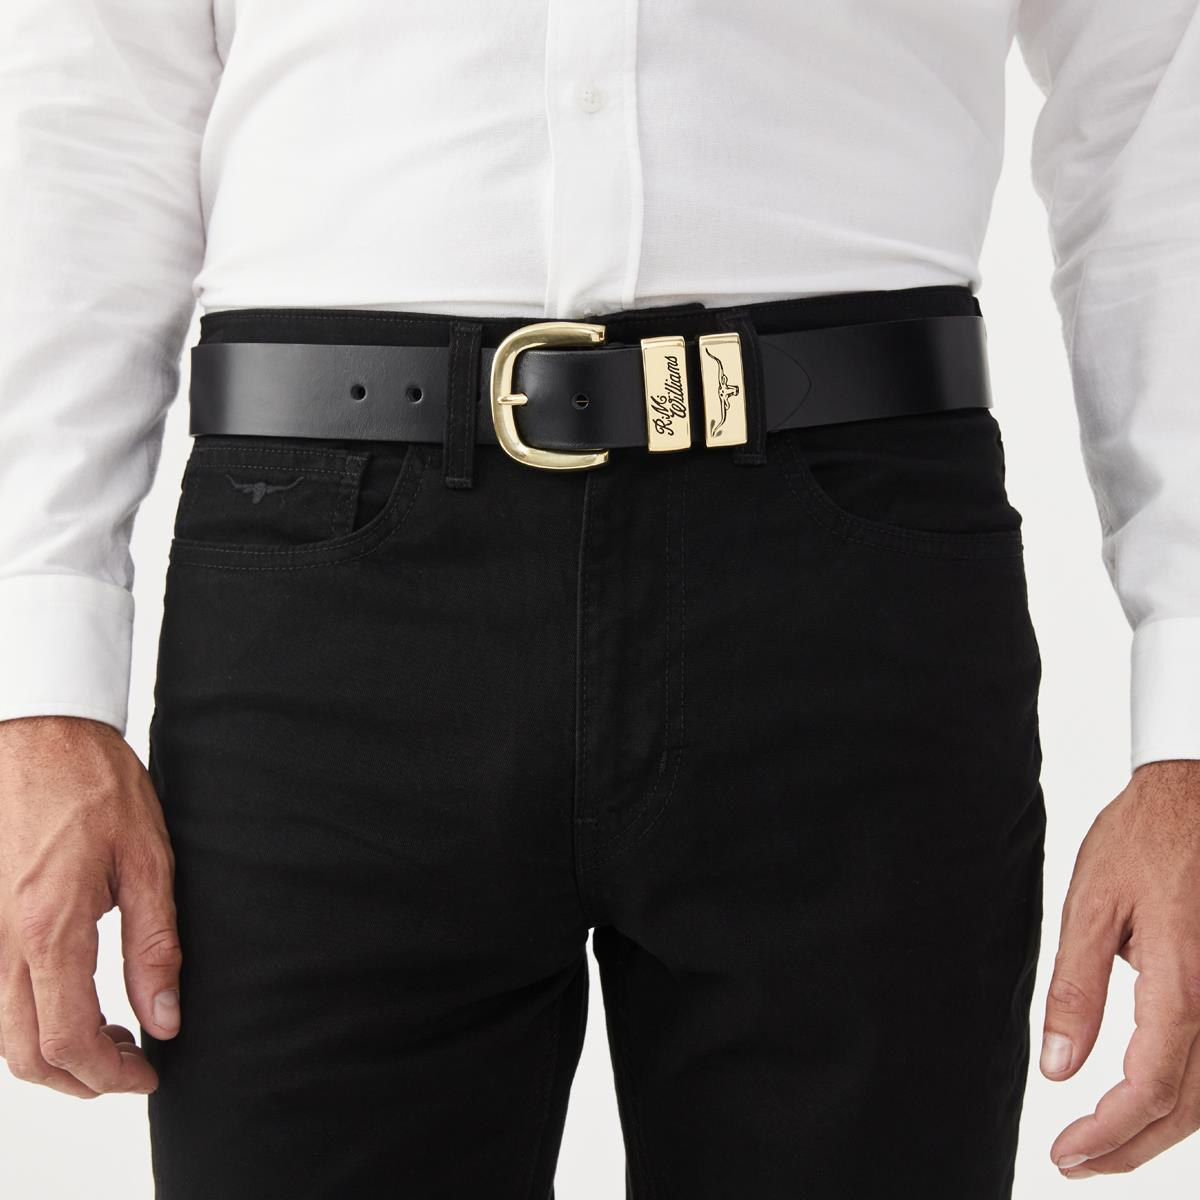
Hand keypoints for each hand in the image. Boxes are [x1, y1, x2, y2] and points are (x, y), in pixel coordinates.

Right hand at [0, 715, 180, 1097]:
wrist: (39, 733)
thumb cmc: (94, 784)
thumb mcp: (148, 860)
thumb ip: (156, 946)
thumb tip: (166, 1016)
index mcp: (49, 929)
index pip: (67, 1040)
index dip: (110, 1074)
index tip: (149, 1073)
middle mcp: (1, 941)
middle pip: (24, 1053)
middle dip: (80, 1078)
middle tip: (132, 1065)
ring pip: (0, 1031)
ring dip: (51, 1052)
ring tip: (111, 1035)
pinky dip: (28, 1018)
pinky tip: (72, 1000)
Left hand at [1042, 759, 1199, 1178]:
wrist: (1195, 792)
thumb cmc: (1143, 838)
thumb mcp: (1090, 904)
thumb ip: (1076, 990)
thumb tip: (1058, 1067)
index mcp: (1184, 981)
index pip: (1150, 1087)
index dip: (1108, 1133)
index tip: (1064, 1153)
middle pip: (1189, 1108)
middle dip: (1131, 1147)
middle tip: (1076, 1163)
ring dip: (1161, 1130)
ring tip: (1103, 1144)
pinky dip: (1188, 1096)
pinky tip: (1150, 1102)